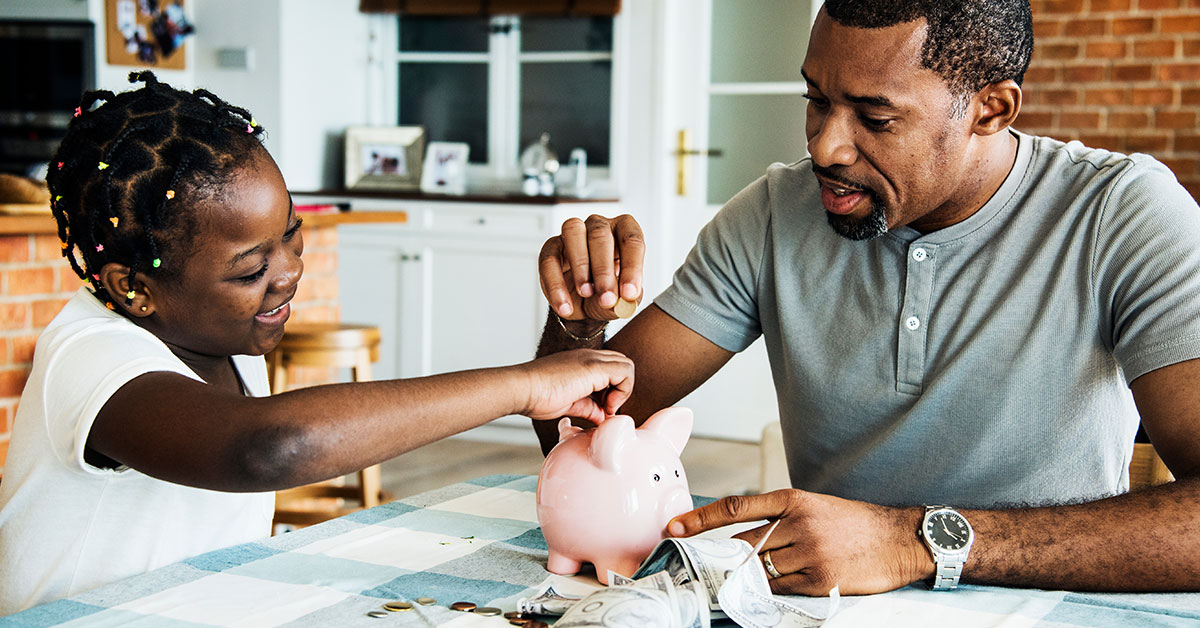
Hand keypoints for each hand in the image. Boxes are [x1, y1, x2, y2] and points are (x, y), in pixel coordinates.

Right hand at [517, 349, 634, 422]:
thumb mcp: (570, 404)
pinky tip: (605, 406)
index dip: (613, 389)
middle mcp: (589, 356)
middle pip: (622, 364)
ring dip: (623, 389)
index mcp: (582, 362)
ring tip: (606, 407)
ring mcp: (592, 359)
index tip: (602, 408)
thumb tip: (602, 417)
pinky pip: (625, 371)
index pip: (612, 368)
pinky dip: (623, 391)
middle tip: (606, 408)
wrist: (521, 389)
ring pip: (627, 366)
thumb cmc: (537, 397)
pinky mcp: (593, 366)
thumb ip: (589, 407)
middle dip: (621, 388)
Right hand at [538, 214, 644, 321]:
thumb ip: (626, 299)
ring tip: (586, 294)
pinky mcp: (551, 248)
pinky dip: (556, 287)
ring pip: (573, 233)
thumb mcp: (622, 300)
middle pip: (600, 234)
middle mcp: (599, 226)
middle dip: (604, 270)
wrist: (584, 306)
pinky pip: (549, 261)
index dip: (631, 267)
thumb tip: (624, 300)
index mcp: (624, 231)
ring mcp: (573, 233)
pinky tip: (566, 307)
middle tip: (607, 299)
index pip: (631, 240)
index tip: (629, 294)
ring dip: (580, 266)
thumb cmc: (608, 293)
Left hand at [666, 490, 930, 594]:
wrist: (899, 539)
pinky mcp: (819, 580)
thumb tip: (739, 538)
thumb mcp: (814, 506)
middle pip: (742, 544)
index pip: (735, 507)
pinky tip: (770, 588)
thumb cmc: (854, 523)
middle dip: (721, 556)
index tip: (674, 527)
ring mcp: (809, 553)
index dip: (700, 518)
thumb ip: (779, 518)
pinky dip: (770, 590)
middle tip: (701, 565)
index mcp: (793, 500)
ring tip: (737, 578)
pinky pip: (780, 589)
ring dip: (746, 575)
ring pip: (759, 568)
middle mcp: (798, 524)